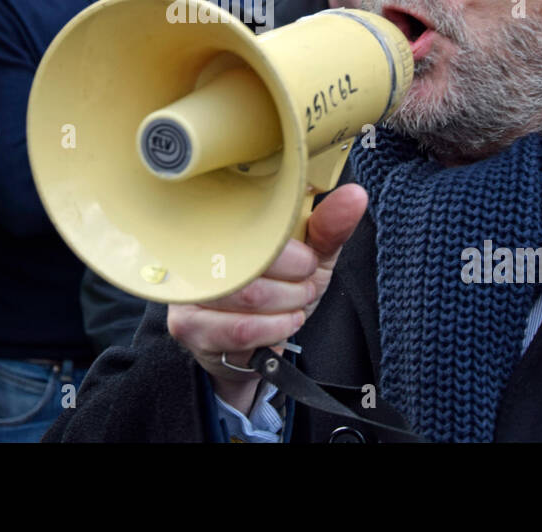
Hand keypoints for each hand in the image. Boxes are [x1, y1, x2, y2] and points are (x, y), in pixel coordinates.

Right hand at [166, 184, 368, 412]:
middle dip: (293, 282)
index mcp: (222, 218)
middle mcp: (196, 247)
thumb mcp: (309, 257)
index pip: (251, 219)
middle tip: (304, 286)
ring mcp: (188, 288)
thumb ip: (328, 228)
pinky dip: (273, 328)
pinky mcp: (186, 325)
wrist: (252, 345)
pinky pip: (239, 328)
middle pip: (251, 259)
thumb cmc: (278, 289)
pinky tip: (283, 322)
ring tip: (294, 305)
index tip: (307, 261)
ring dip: (285, 306)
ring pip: (248, 295)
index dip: (291, 248)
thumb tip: (355, 196)